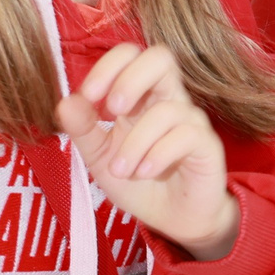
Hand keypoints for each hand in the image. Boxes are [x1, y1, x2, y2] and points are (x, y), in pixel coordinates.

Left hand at [57, 43, 239, 259]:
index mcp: (142, 97)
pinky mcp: (208, 145)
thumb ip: (83, 129)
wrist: (173, 219)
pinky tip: (144, 172)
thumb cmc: (139, 182)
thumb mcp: (100, 157)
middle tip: (112, 111)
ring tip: (121, 170)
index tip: (89, 97)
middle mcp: (169, 101)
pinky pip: (186, 136)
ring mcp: (191, 122)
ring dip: (135, 143)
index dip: (108, 66)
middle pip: (161, 57)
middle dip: (130, 79)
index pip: (131, 55)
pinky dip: (158, 154)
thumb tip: (67, 101)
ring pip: (167, 110)